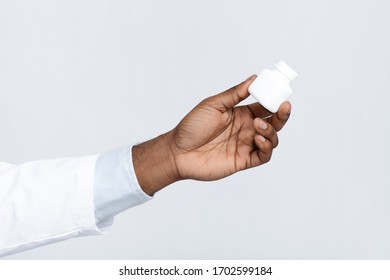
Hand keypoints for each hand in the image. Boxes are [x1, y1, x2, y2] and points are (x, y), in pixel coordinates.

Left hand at [170, 75, 290, 180]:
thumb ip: (234, 94)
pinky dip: (267, 147)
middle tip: (283, 107)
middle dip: (282, 115)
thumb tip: (254, 79)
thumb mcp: (213, 105)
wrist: (178, 151)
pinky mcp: (243, 160)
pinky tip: (258, 138)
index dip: (275, 100)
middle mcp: (246, 129)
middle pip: (273, 123)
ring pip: (272, 139)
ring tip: (257, 126)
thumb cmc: (191, 126)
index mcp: (241, 114)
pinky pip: (263, 156)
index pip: (265, 106)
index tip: (281, 93)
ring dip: (271, 131)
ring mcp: (246, 145)